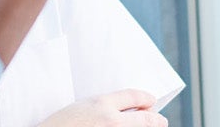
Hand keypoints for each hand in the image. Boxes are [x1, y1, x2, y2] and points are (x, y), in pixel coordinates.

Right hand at [36, 89, 167, 126]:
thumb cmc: (58, 126)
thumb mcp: (79, 108)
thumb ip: (101, 107)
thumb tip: (122, 109)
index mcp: (100, 104)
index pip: (133, 96)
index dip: (146, 97)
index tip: (152, 100)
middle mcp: (112, 122)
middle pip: (148, 119)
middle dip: (157, 120)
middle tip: (161, 121)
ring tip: (153, 126)